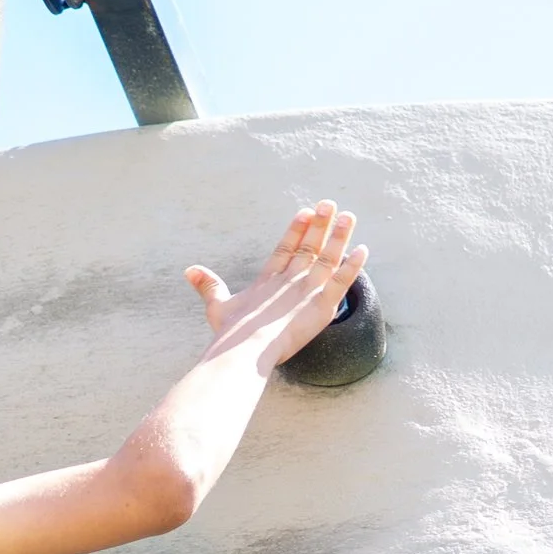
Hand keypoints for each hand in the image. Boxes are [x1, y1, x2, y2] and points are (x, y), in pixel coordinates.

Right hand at [186, 200, 363, 363]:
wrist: (246, 350)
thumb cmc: (230, 333)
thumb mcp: (217, 306)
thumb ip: (208, 286)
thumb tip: (189, 270)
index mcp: (268, 279)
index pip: (286, 247)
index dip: (297, 229)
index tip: (307, 211)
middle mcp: (290, 279)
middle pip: (309, 246)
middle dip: (321, 224)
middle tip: (330, 204)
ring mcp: (307, 290)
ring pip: (328, 258)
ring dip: (339, 236)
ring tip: (348, 216)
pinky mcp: (322, 305)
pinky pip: (342, 281)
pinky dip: (353, 266)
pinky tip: (363, 249)